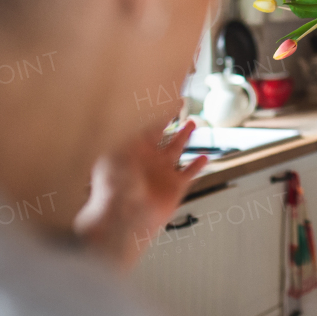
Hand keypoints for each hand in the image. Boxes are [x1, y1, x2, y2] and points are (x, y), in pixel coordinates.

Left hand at [73, 119, 206, 270]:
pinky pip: (189, 173)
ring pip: (177, 149)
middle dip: (171, 119)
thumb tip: (134, 110)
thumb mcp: (115, 150)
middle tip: (180, 105)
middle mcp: (148, 159)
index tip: (165, 97)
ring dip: (185, 137)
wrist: (122, 218)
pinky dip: (198, 165)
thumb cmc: (112, 187)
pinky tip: (204, 157)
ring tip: (192, 124)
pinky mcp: (174, 187)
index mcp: (132, 148)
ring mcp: (161, 173)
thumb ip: (128, 130)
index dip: (157, 110)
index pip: (146, 124)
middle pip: (162, 133)